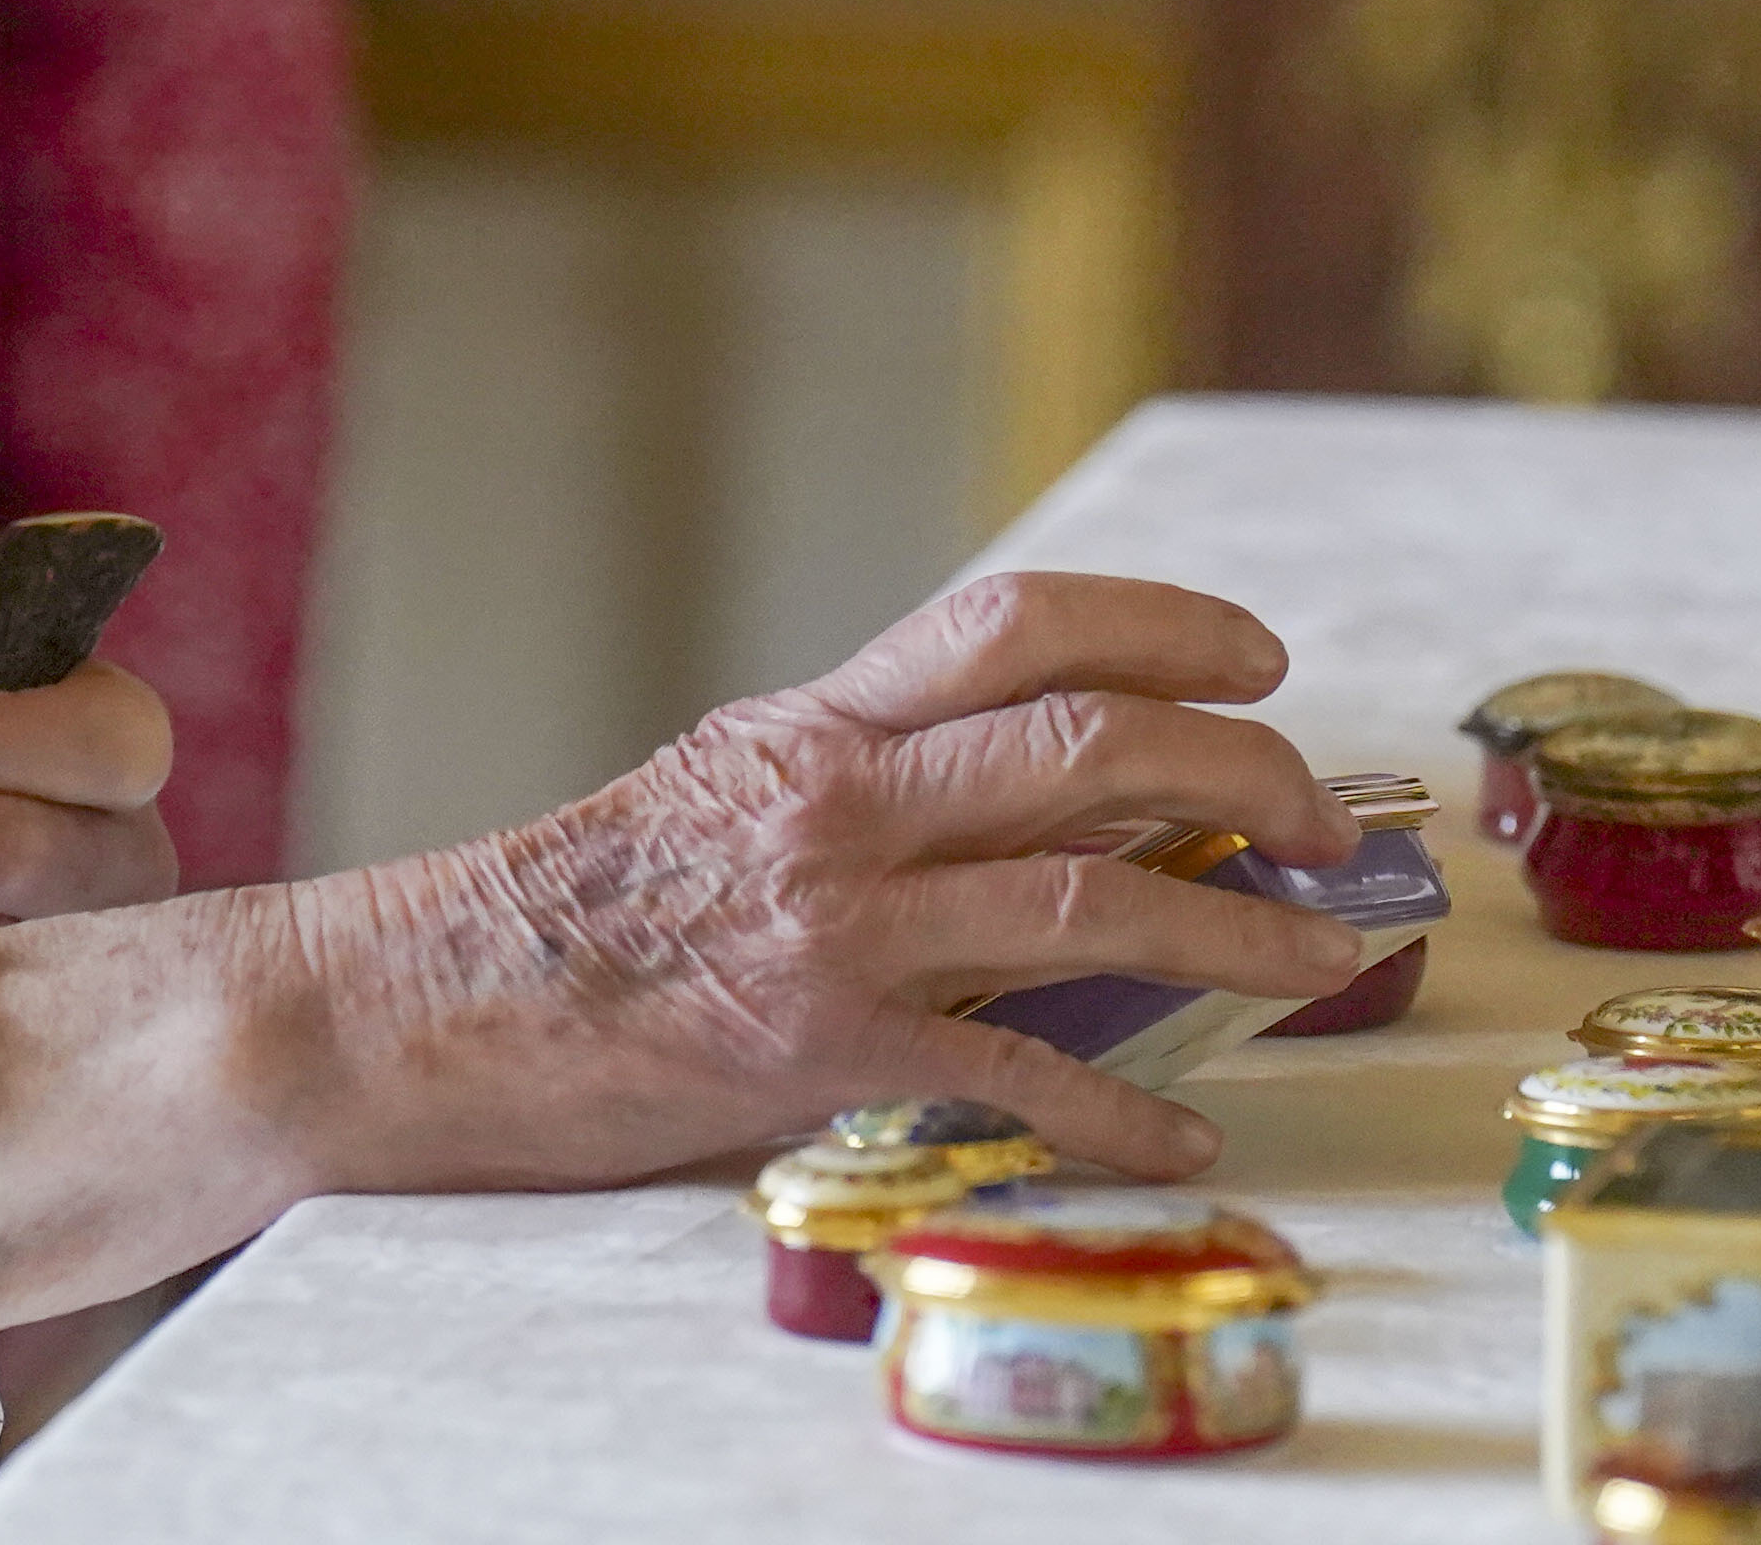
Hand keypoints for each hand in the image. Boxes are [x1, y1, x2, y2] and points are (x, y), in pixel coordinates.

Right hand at [276, 568, 1352, 1191]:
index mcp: (821, 722)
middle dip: (1244, 773)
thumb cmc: (585, 901)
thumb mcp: (730, 786)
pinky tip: (1182, 1138)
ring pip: (1087, 902)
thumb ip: (873, 773)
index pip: (1017, 623)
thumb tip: (1046, 781)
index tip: (1256, 660)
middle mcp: (838, 801)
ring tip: (1316, 962)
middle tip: (1321, 821)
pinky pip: (1013, 1075)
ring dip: (1235, 932)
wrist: (439, 1001)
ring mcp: (834, 924)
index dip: (1161, 624)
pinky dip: (1118, 1112)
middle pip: (1091, 744)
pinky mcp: (820, 1048)